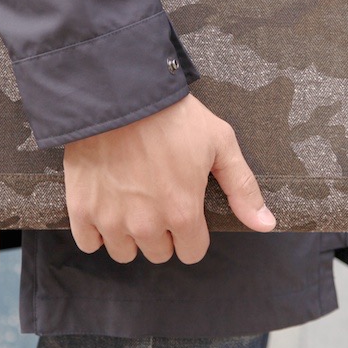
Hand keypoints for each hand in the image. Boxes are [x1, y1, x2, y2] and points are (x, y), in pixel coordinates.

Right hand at [62, 94, 275, 263]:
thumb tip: (265, 224)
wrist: (119, 95)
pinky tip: (105, 208)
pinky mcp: (82, 209)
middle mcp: (147, 225)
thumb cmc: (173, 116)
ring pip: (124, 252)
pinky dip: (96, 231)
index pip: (191, 252)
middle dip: (162, 233)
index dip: (192, 234)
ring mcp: (112, 219)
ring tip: (131, 203)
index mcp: (183, 213)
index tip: (184, 212)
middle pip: (158, 253)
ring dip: (129, 235)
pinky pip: (89, 243)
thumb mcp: (220, 143)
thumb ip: (243, 188)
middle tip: (157, 200)